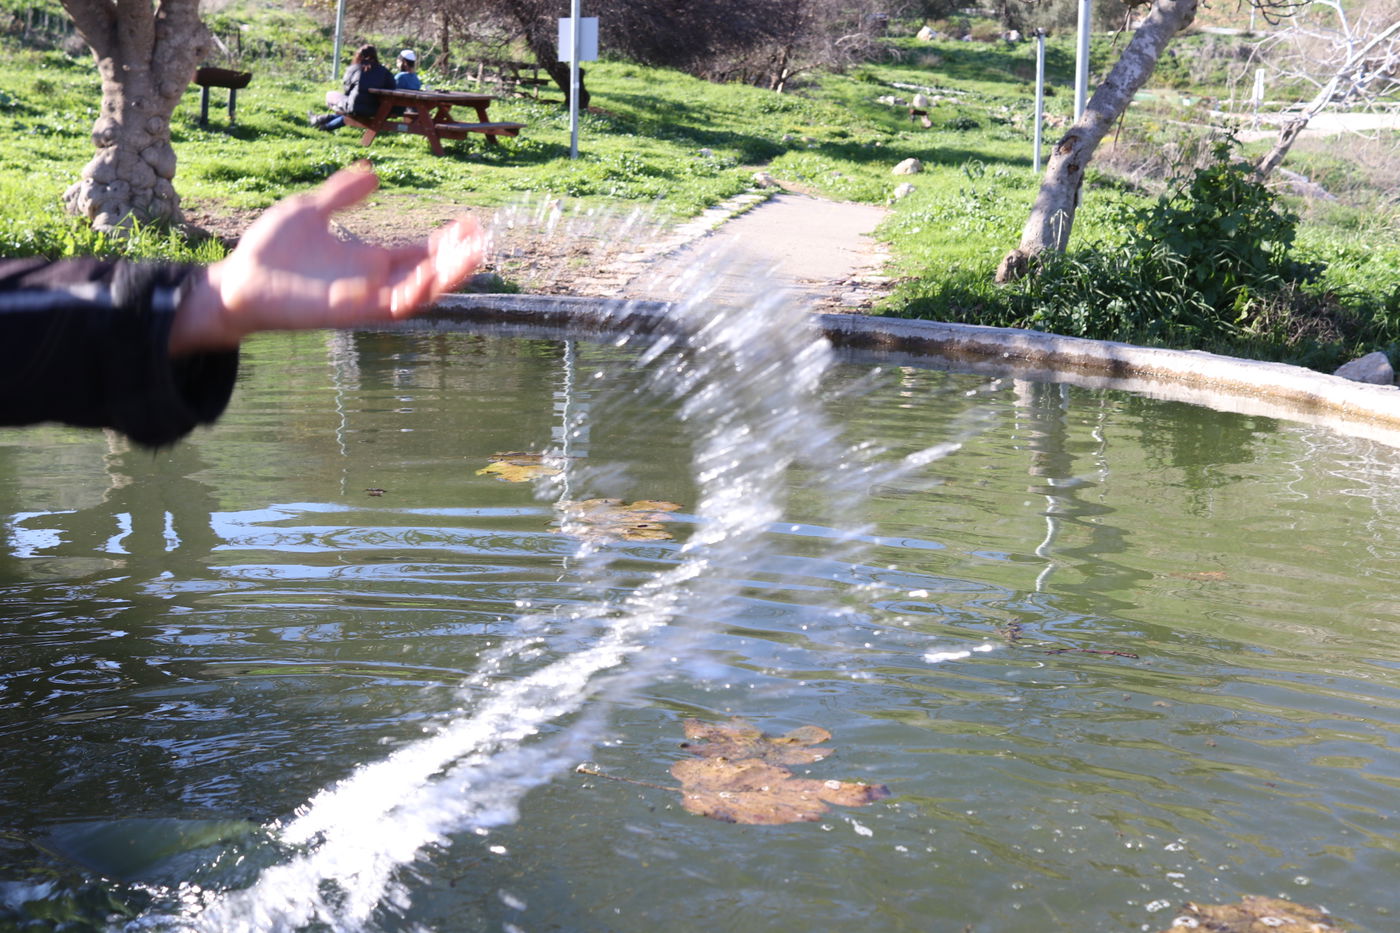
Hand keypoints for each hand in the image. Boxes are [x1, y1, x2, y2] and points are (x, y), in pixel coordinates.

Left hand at [169, 163, 484, 353]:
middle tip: (480, 243)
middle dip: (456, 262)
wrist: (239, 281)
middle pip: (428, 275)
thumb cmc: (270, 250)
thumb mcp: (310, 210)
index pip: (419, 252)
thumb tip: (374, 173)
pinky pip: (382, 309)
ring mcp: (362, 299)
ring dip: (441, 281)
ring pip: (416, 296)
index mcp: (370, 259)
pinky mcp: (345, 313)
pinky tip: (411, 280)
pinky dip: (400, 297)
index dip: (446, 240)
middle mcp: (373, 282)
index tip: (468, 224)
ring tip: (464, 262)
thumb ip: (342, 194)